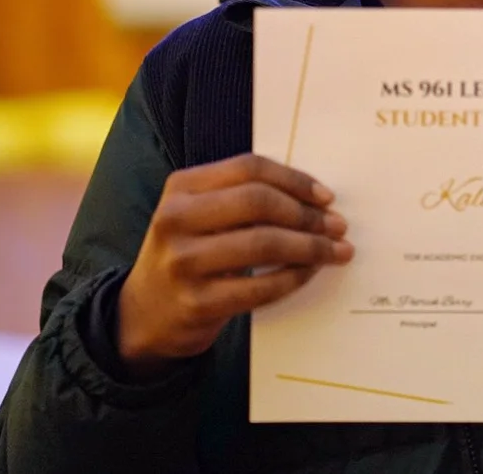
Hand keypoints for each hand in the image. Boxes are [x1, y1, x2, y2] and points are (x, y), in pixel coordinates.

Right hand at [117, 153, 352, 373]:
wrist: (145, 314)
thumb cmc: (189, 255)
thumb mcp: (199, 214)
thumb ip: (242, 197)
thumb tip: (314, 198)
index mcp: (182, 187)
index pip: (249, 169)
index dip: (294, 179)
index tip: (326, 197)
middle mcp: (176, 219)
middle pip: (258, 202)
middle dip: (306, 214)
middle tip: (337, 226)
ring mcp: (182, 263)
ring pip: (263, 243)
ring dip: (310, 247)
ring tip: (336, 251)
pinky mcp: (196, 303)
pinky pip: (260, 287)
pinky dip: (293, 277)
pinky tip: (309, 273)